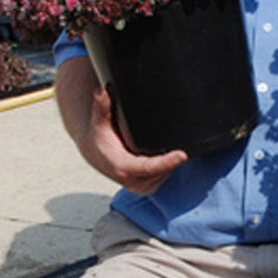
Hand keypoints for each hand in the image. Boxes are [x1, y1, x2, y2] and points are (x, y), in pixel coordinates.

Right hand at [55, 56, 187, 194]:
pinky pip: (164, 177)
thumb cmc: (99, 137)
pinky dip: (167, 167)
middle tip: (175, 141)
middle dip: (171, 157)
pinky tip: (165, 156)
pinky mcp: (146, 187)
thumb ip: (102, 106)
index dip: (166, 162)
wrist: (95, 153)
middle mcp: (131, 180)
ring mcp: (140, 186)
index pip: (149, 167)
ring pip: (165, 174)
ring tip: (164, 146)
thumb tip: (101, 90)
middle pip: (162, 170)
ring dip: (169, 162)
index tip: (182, 154)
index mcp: (122, 167)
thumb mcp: (99, 121)